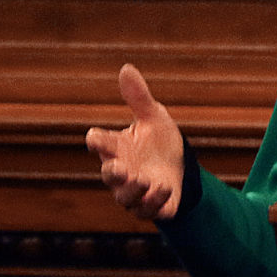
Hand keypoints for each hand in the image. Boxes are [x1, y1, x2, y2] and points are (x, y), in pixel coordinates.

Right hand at [85, 64, 184, 220]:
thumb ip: (139, 98)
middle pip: (109, 175)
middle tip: (118, 168)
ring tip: (145, 181)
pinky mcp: (153, 206)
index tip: (96, 138)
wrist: (180, 168)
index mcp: (118, 148)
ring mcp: (136, 191)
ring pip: (126, 197)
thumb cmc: (158, 142)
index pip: (100, 144)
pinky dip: (155, 202)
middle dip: (113, 173)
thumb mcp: (154, 117)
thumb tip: (126, 67)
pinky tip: (166, 188)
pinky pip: (148, 210)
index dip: (98, 141)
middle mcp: (123, 172)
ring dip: (134, 190)